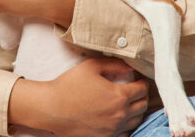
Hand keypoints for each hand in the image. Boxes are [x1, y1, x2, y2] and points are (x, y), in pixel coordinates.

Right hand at [9, 58, 148, 136]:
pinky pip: (125, 133)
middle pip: (142, 105)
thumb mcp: (91, 66)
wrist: (51, 109)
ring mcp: (113, 129)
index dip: (144, 82)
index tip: (141, 79)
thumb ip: (114, 64)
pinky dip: (127, 124)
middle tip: (138, 89)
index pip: (142, 89)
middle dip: (143, 95)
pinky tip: (120, 117)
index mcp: (119, 96)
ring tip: (131, 103)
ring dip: (137, 110)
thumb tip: (130, 66)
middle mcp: (119, 115)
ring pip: (136, 121)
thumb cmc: (69, 85)